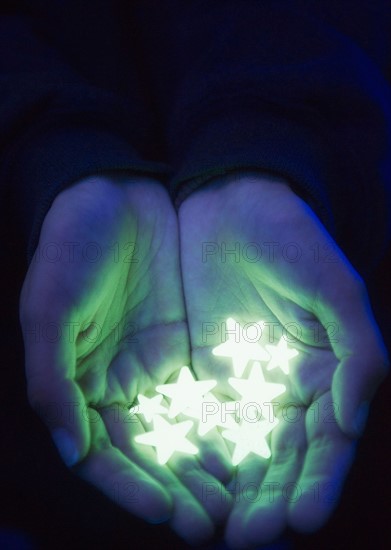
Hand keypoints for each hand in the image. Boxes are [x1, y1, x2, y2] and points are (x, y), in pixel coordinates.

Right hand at [19, 174, 231, 544]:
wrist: (114, 195)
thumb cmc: (71, 245)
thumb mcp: (51, 306)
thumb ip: (53, 379)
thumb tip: (72, 452)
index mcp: (77, 383)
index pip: (101, 453)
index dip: (130, 487)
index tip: (168, 510)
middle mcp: (115, 384)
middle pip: (146, 453)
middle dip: (176, 490)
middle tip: (214, 523)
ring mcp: (152, 366)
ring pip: (180, 431)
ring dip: (204, 468)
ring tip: (237, 499)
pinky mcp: (184, 345)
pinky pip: (204, 392)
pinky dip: (222, 424)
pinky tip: (247, 446)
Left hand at [178, 172, 388, 547]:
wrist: (230, 203)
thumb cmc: (290, 236)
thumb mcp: (335, 286)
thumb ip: (359, 350)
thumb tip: (350, 419)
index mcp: (325, 373)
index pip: (326, 441)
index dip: (318, 482)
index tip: (301, 518)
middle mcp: (284, 387)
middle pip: (281, 457)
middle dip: (269, 498)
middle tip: (250, 535)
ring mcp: (241, 382)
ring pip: (239, 449)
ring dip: (231, 490)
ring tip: (216, 527)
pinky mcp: (200, 370)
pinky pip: (197, 420)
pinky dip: (193, 454)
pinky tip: (183, 483)